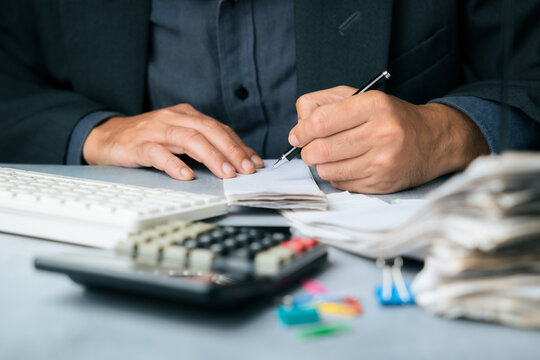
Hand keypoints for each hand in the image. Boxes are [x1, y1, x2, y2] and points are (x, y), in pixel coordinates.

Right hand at [83, 104, 263, 179]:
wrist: (107, 137)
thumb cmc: (148, 139)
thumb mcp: (178, 138)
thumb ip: (203, 146)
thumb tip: (235, 162)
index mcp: (187, 115)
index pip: (219, 128)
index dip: (239, 145)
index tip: (255, 162)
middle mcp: (174, 118)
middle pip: (208, 130)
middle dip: (231, 150)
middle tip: (246, 169)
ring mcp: (155, 130)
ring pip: (188, 139)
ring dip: (211, 156)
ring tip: (225, 173)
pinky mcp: (138, 145)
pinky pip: (158, 153)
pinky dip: (174, 164)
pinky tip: (186, 176)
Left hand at [290, 86, 488, 193]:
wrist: (432, 141)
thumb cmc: (391, 117)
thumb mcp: (362, 97)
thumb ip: (326, 103)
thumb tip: (299, 124)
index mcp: (374, 105)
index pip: (322, 121)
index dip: (302, 130)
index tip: (297, 135)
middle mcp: (381, 133)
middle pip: (321, 149)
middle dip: (307, 150)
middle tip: (309, 147)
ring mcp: (382, 162)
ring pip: (327, 170)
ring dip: (321, 164)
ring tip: (331, 155)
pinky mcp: (381, 183)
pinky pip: (341, 184)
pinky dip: (337, 175)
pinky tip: (349, 165)